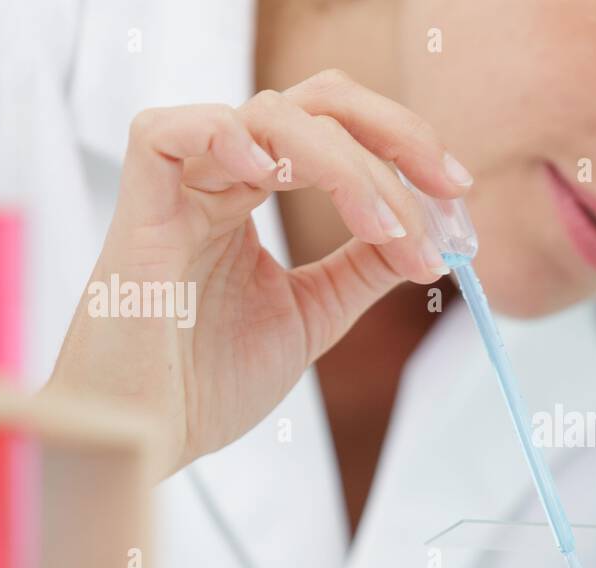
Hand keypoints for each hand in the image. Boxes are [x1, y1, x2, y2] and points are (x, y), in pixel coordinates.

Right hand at [46, 69, 473, 477]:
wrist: (153, 437)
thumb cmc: (210, 381)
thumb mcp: (314, 314)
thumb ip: (361, 266)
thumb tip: (427, 231)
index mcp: (252, 193)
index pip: (336, 130)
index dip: (402, 148)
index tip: (458, 194)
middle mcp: (220, 177)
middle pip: (314, 103)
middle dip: (394, 134)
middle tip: (448, 186)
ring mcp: (179, 186)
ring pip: (268, 116)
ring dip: (347, 166)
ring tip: (386, 229)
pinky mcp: (137, 206)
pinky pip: (167, 131)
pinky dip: (231, 140)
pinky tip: (279, 184)